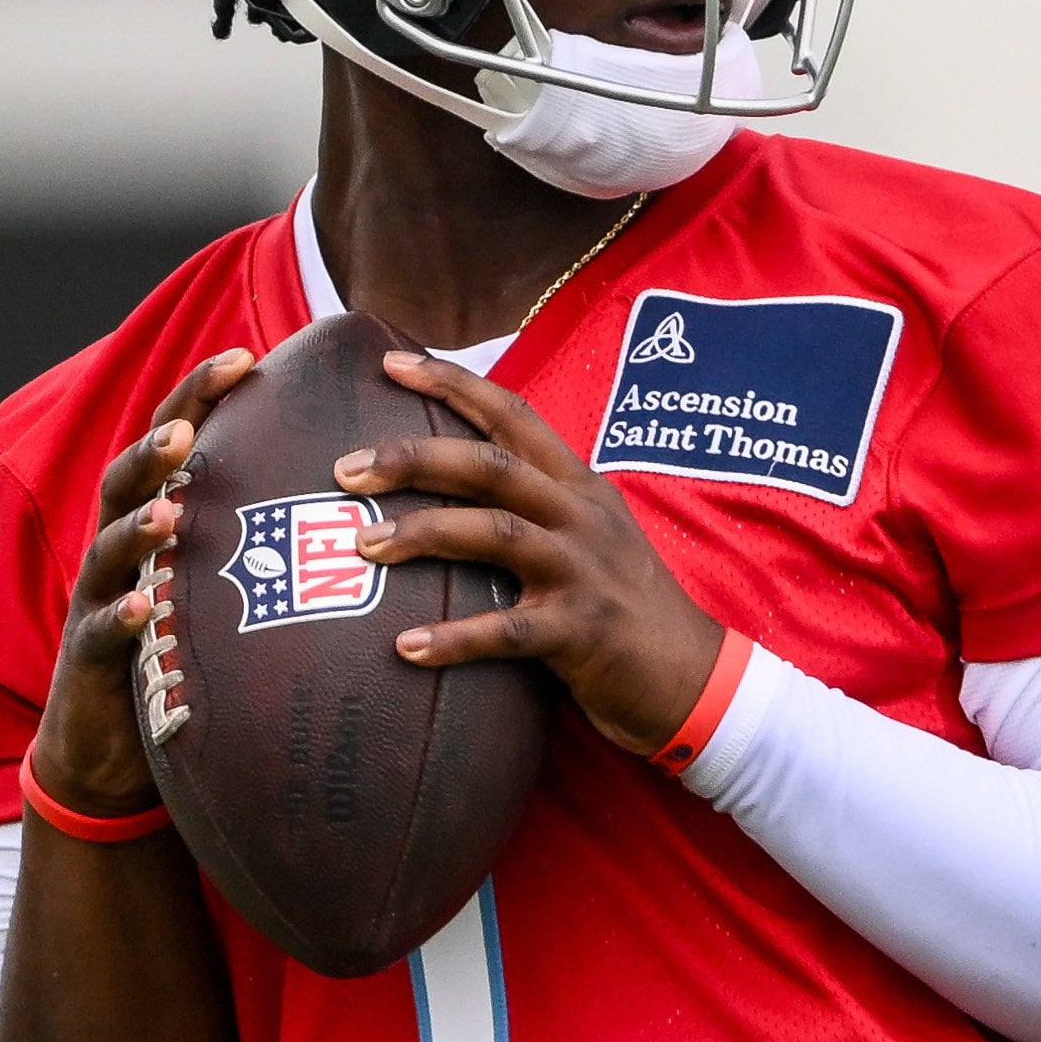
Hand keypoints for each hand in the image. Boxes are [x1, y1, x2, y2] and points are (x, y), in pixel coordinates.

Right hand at [29, 349, 258, 817]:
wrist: (111, 749)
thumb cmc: (183, 656)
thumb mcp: (223, 590)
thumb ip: (266, 541)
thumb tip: (359, 501)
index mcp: (153, 521)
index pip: (173, 443)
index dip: (199, 397)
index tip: (244, 357)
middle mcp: (119, 550)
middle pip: (126, 481)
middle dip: (154, 448)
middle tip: (185, 425)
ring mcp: (99, 601)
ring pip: (107, 549)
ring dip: (137, 525)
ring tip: (169, 510)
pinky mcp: (92, 660)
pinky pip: (102, 633)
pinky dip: (120, 614)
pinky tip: (141, 604)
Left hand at [340, 352, 732, 757]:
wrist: (695, 679)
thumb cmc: (623, 610)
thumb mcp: (587, 539)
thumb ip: (532, 510)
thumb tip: (448, 495)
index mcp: (579, 486)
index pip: (512, 415)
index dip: (452, 383)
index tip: (391, 362)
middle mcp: (581, 517)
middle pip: (490, 466)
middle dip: (413, 458)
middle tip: (345, 469)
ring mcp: (583, 572)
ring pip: (494, 534)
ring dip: (420, 534)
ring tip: (360, 547)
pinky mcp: (582, 632)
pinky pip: (506, 632)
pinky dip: (452, 640)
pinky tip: (405, 648)